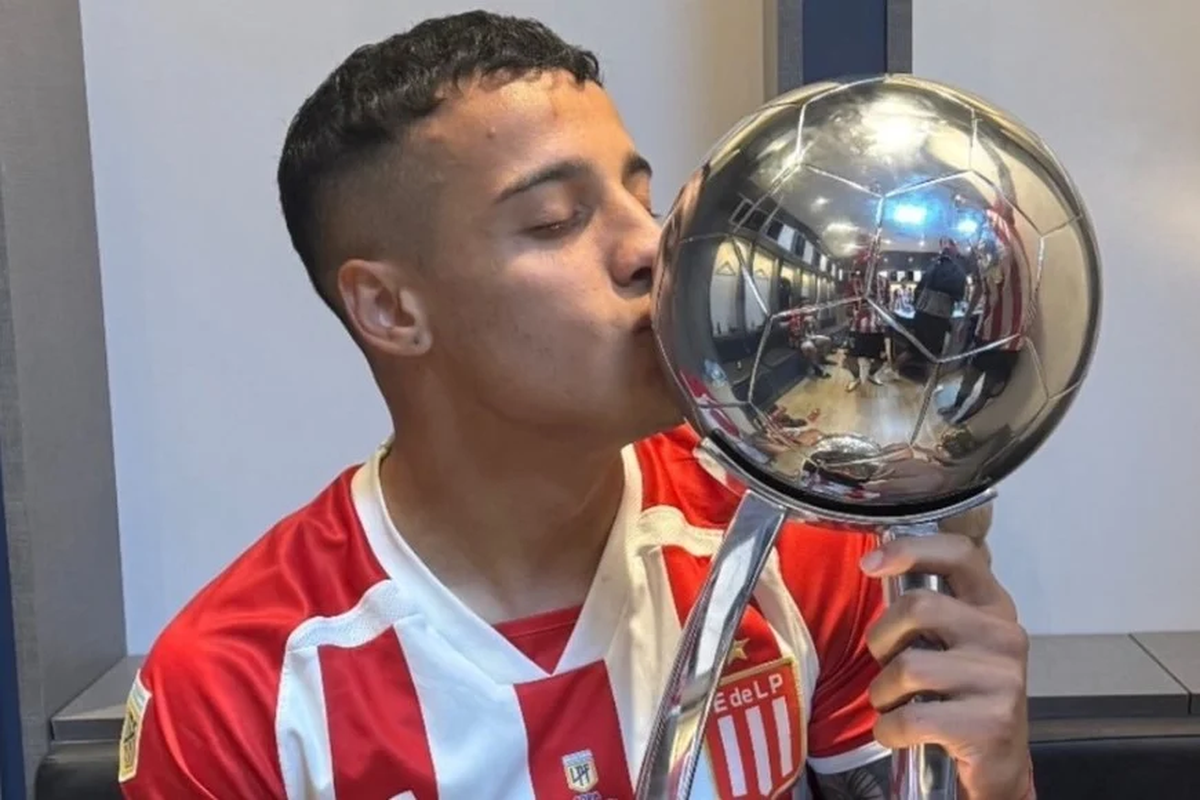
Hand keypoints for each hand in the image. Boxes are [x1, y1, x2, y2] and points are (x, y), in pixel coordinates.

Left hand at [859, 518, 1032, 799]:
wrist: (997, 769)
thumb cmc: (960, 698)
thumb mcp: (952, 642)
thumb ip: (927, 607)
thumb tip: (875, 564)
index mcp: (994, 607)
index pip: (959, 554)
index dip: (910, 550)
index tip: (869, 565)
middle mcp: (1005, 636)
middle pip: (918, 607)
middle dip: (882, 638)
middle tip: (885, 664)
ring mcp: (1003, 681)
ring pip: (908, 666)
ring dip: (883, 692)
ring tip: (897, 705)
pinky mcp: (991, 725)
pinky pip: (911, 717)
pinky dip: (889, 729)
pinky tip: (900, 734)